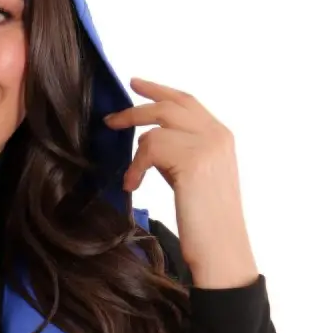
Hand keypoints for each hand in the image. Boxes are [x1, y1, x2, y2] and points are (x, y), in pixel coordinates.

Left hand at [104, 77, 258, 287]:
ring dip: (135, 151)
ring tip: (130, 174)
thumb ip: (180, 153)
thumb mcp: (196, 178)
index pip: (187, 102)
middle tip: (112, 117)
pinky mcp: (193, 161)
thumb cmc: (206, 222)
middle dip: (137, 108)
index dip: (160, 91)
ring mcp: (207, 145)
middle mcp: (217, 135)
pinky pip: (150, 150)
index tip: (136, 84)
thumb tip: (148, 140)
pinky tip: (133, 185)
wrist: (222, 248)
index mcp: (221, 136)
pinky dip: (136, 168)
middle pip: (170, 106)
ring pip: (157, 128)